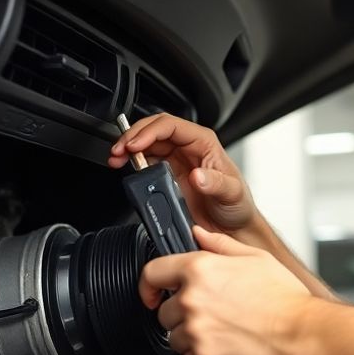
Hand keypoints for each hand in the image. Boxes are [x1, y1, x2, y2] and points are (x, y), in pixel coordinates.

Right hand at [108, 113, 258, 237]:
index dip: (149, 131)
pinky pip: (144, 162)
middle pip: (154, 130)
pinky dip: (131, 163)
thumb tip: (196, 175)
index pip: (171, 125)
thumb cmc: (237, 206)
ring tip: (116, 158)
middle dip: (132, 136)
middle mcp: (188, 148)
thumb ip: (215, 183)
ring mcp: (175, 161)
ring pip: (146, 144)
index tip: (134, 145)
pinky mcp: (166, 176)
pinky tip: (124, 168)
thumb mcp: (232, 193)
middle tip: (118, 150)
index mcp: (203, 142)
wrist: (233, 229)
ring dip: (128, 148)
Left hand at [141, 227, 312, 354]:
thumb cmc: (286, 299)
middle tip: (212, 315)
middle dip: (183, 314)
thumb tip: (200, 234)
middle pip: (164, 311)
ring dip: (192, 338)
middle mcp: (193, 300)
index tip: (152, 293)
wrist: (303, 336)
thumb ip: (220, 245)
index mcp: (200, 270)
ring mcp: (196, 332)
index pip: (152, 273)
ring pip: (175, 338)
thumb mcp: (256, 258)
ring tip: (223, 333)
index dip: (149, 285)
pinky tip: (226, 348)